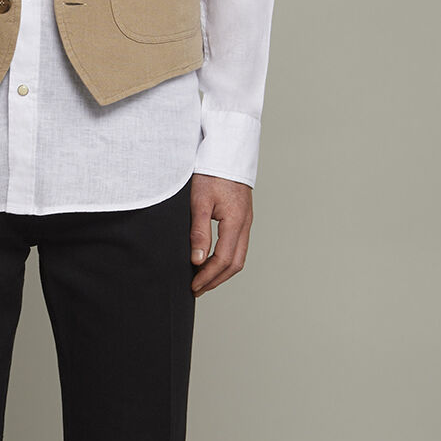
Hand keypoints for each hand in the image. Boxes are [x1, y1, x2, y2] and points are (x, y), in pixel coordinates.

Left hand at [188, 174, 251, 295]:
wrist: (226, 151)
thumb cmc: (211, 172)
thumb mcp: (199, 201)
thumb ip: (199, 232)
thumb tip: (197, 260)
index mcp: (236, 221)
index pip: (223, 259)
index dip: (208, 276)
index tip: (193, 285)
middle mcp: (245, 224)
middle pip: (235, 264)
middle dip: (216, 280)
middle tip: (197, 289)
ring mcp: (246, 221)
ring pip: (239, 256)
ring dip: (222, 272)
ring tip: (203, 280)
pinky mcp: (243, 217)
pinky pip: (238, 246)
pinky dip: (226, 259)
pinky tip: (212, 261)